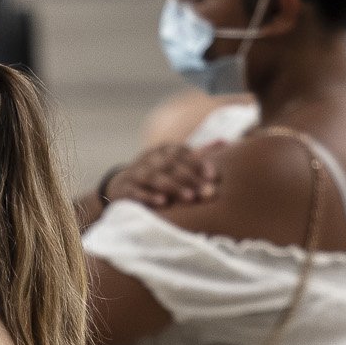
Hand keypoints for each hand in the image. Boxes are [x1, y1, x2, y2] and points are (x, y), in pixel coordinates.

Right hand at [105, 142, 222, 210]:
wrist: (120, 186)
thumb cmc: (157, 174)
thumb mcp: (174, 161)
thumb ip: (198, 154)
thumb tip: (225, 142)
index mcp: (164, 150)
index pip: (182, 153)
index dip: (198, 163)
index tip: (212, 175)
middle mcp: (150, 159)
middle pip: (172, 167)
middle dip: (191, 180)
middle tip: (208, 192)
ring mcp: (136, 173)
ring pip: (156, 179)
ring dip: (174, 187)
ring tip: (190, 198)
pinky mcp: (124, 189)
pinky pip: (136, 192)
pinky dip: (149, 196)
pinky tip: (162, 203)